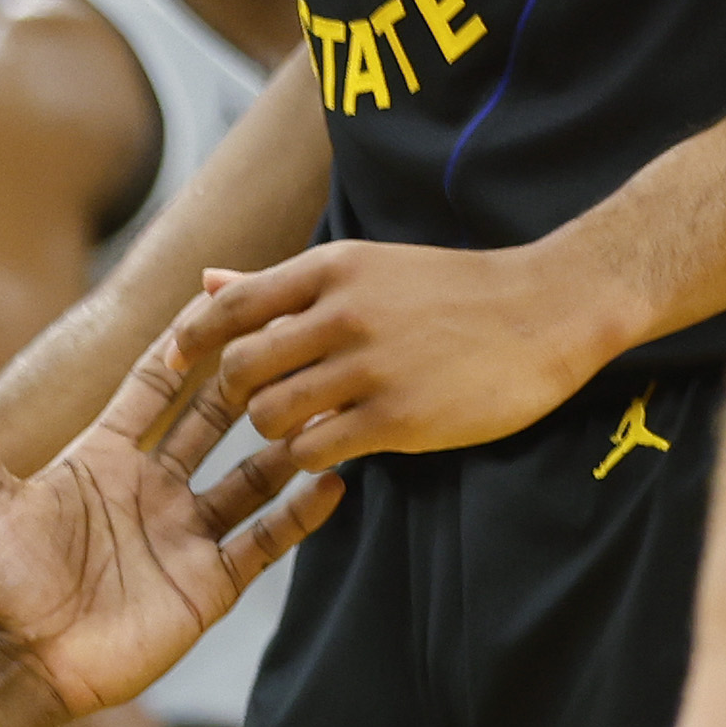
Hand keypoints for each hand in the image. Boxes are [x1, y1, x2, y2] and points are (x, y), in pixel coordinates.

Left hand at [0, 333, 337, 724]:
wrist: (18, 667)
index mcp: (103, 458)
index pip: (156, 385)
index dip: (185, 343)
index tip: (222, 294)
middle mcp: (152, 488)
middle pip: (215, 417)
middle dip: (251, 377)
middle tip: (292, 332)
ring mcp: (184, 534)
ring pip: (253, 473)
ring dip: (287, 438)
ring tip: (329, 396)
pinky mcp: (208, 583)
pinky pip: (265, 541)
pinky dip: (302, 512)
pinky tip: (337, 477)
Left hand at [169, 241, 621, 470]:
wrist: (549, 309)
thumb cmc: (451, 291)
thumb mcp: (366, 267)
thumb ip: (280, 284)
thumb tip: (207, 279)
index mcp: (332, 268)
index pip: (229, 306)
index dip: (189, 340)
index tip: (175, 364)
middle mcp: (344, 312)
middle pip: (238, 369)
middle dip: (236, 396)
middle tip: (260, 404)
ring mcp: (370, 366)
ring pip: (269, 416)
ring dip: (274, 432)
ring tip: (306, 425)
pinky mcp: (397, 418)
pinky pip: (314, 452)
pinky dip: (312, 459)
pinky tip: (336, 448)